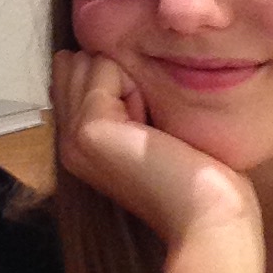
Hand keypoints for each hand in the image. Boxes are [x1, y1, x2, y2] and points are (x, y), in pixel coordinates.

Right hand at [51, 51, 262, 249]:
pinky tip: (150, 127)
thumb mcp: (147, 124)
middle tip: (147, 122)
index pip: (73, 71)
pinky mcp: (88, 129)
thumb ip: (119, 96)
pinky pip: (104, 68)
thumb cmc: (192, 173)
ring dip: (127, 78)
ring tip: (149, 125)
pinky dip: (135, 86)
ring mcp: (73, 136)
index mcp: (77, 141)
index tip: (144, 118)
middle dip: (117, 73)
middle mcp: (67, 139)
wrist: (205, 216)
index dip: (114, 78)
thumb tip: (103, 56)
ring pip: (88, 60)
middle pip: (76, 62)